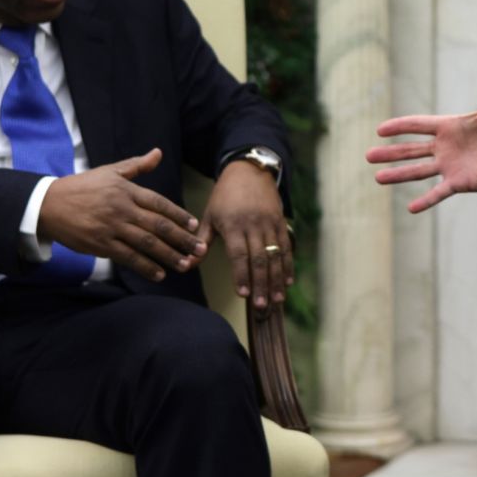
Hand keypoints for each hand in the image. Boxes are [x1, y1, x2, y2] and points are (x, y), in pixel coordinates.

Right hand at [39, 148, 205, 282]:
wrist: (48, 205)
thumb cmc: (82, 187)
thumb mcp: (110, 171)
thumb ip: (137, 165)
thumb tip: (158, 153)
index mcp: (126, 190)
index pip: (159, 203)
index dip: (178, 215)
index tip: (193, 226)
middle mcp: (122, 209)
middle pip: (158, 225)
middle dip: (181, 239)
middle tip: (199, 249)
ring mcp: (112, 228)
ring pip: (146, 244)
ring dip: (168, 255)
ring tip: (186, 264)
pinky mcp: (101, 244)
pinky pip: (128, 257)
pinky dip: (145, 266)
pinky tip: (159, 274)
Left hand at [200, 160, 291, 308]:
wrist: (249, 170)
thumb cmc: (224, 195)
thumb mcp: (209, 214)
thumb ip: (201, 240)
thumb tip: (188, 264)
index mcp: (233, 224)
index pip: (239, 254)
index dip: (241, 274)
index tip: (243, 294)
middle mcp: (253, 225)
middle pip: (259, 258)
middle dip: (261, 284)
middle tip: (261, 306)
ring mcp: (270, 223)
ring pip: (275, 255)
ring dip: (276, 279)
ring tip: (276, 299)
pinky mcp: (280, 222)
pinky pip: (286, 246)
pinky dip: (288, 264)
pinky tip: (287, 281)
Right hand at [366, 62, 476, 213]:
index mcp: (450, 126)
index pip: (419, 125)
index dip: (400, 126)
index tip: (380, 129)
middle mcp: (445, 147)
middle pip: (411, 149)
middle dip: (390, 152)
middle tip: (368, 155)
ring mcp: (450, 166)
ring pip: (418, 171)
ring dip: (398, 174)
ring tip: (377, 177)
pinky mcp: (460, 182)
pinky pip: (439, 192)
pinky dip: (426, 200)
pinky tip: (410, 208)